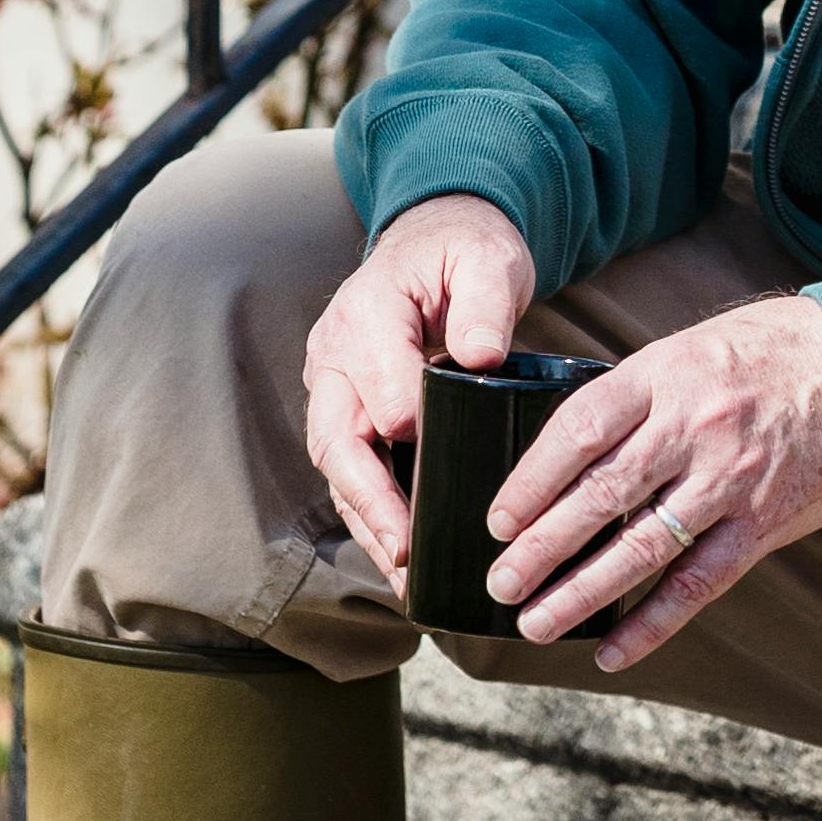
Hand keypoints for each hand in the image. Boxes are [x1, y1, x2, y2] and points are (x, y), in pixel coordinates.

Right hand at [302, 192, 538, 577]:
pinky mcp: (352, 415)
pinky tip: (404, 559)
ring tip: (406, 576)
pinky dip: (376, 516)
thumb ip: (484, 302)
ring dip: (370, 523)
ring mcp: (338, 391)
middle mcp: (336, 359)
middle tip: (405, 551)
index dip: (408, 424)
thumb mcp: (486, 260)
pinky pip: (356, 472)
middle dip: (371, 501)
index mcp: (365, 316)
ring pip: (341, 469)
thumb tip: (481, 356)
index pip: (379, 384)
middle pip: (338, 442)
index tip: (442, 460)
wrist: (440, 244)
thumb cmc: (466, 252)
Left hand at [479, 292, 821, 668]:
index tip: (497, 519)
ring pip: (641, 547)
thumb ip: (632, 397)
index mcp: (664, 375)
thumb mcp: (688, 348)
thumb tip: (561, 458)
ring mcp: (731, 478)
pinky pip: (699, 582)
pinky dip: (652, 623)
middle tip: (500, 583)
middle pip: (601, 495)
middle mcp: (694, 427)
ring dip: (581, 592)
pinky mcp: (763, 521)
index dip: (530, 481)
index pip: (579, 431)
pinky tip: (611, 650)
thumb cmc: (764, 353)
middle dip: (540, 547)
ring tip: (534, 623)